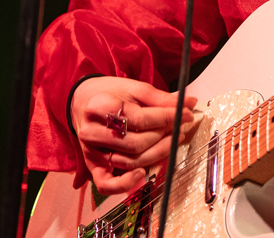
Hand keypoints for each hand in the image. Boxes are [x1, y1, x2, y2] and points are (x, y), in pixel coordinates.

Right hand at [69, 76, 198, 194]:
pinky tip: (142, 174)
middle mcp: (91, 130)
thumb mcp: (135, 88)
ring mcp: (91, 150)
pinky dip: (125, 184)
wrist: (83, 101)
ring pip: (128, 161)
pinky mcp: (92, 165)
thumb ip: (161, 98)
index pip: (140, 118)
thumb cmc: (112, 94)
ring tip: (171, 141)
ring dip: (156, 154)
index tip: (187, 113)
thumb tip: (189, 103)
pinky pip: (106, 184)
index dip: (167, 118)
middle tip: (179, 127)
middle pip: (135, 142)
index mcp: (100, 106)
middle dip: (163, 136)